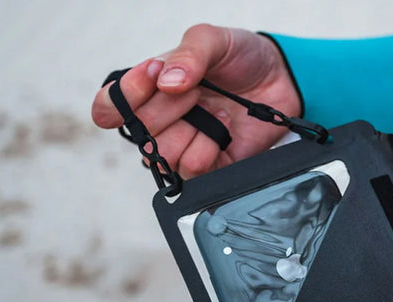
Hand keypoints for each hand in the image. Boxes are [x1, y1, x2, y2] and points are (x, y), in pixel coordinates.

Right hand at [91, 25, 300, 177]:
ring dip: (191, 133)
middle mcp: (163, 121)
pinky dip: (209, 151)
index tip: (151, 77)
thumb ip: (188, 54)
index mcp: (151, 89)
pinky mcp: (209, 166)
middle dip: (170, 109)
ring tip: (215, 114)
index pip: (111, 107)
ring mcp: (185, 145)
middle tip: (198, 92)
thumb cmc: (242, 58)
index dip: (119, 101)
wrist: (282, 81)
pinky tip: (224, 134)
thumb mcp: (213, 40)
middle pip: (141, 134)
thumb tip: (165, 83)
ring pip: (165, 157)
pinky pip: (193, 170)